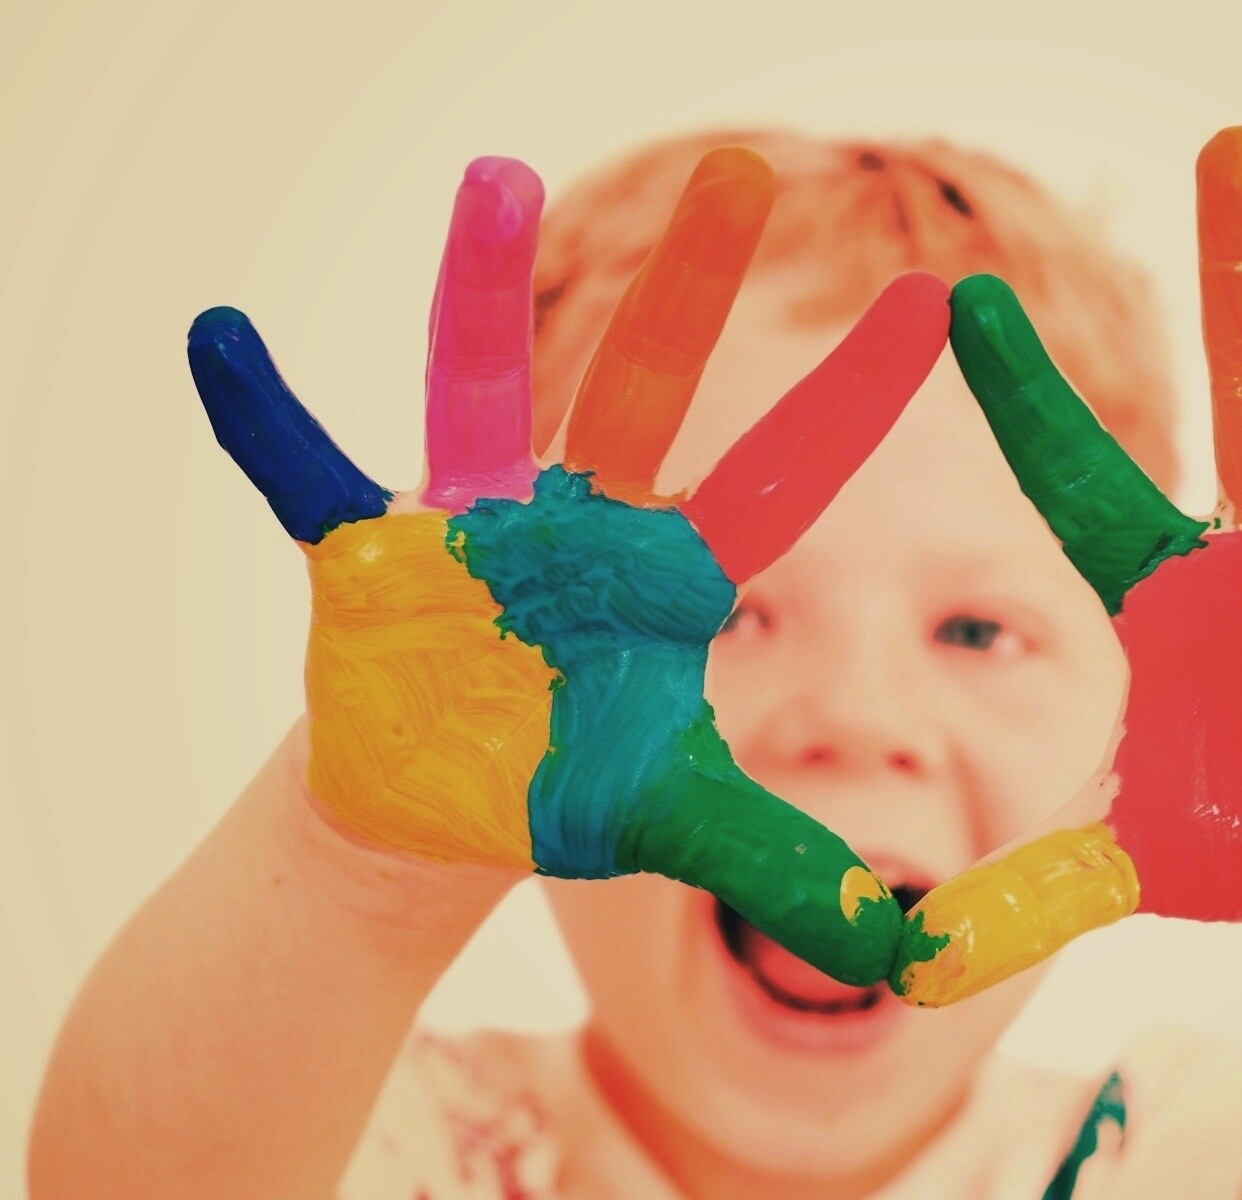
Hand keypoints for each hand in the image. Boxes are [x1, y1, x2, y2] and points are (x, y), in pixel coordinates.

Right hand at [189, 149, 947, 984]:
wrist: (438, 803)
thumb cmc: (565, 785)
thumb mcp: (676, 823)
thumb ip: (782, 868)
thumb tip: (903, 950)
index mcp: (670, 575)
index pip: (785, 480)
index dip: (852, 403)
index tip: (930, 312)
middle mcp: (583, 524)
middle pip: (647, 391)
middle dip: (691, 291)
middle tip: (743, 170)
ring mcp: (479, 528)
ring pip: (480, 389)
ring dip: (481, 293)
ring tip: (494, 184)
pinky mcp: (375, 556)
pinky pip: (309, 475)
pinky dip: (266, 419)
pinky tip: (219, 342)